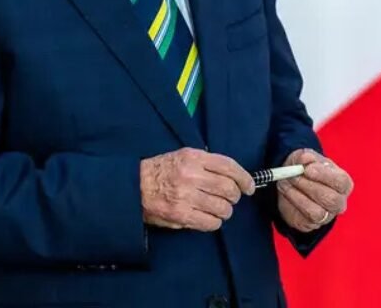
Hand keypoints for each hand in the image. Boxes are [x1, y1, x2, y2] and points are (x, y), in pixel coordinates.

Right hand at [140, 147, 255, 231]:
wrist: (132, 186)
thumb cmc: (159, 171)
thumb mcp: (181, 157)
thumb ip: (205, 163)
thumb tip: (233, 176)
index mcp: (192, 157)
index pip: (229, 167)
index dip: (244, 179)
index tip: (249, 187)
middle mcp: (191, 175)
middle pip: (229, 190)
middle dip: (233, 197)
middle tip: (228, 199)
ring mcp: (187, 196)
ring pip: (223, 209)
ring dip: (223, 211)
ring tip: (214, 209)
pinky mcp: (182, 214)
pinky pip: (212, 223)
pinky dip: (213, 222)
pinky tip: (206, 217)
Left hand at [276, 148, 352, 232]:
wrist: (290, 184)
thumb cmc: (303, 170)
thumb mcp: (302, 158)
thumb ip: (305, 157)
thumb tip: (306, 158)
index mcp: (343, 182)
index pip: (341, 182)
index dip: (324, 175)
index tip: (307, 169)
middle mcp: (339, 201)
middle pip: (331, 199)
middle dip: (307, 186)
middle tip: (292, 176)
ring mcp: (328, 214)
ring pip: (318, 211)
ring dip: (298, 195)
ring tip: (286, 183)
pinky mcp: (313, 223)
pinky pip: (307, 217)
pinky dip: (294, 203)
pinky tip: (287, 192)